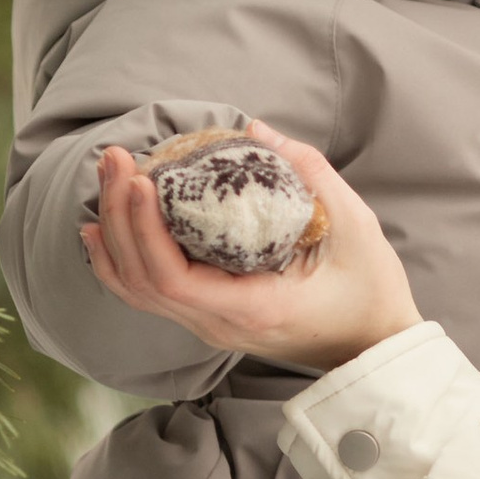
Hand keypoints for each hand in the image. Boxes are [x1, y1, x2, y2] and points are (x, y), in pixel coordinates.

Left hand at [81, 121, 420, 371]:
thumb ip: (310, 172)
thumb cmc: (370, 289)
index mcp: (254, 308)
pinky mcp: (208, 317)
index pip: (173, 279)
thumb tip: (255, 131)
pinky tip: (104, 227)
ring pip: (137, 290)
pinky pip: (150, 294)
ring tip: (106, 178)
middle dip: (119, 215)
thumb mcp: (356, 224)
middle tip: (115, 159)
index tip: (141, 179)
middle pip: (142, 280)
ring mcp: (211, 326)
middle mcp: (220, 325)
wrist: (375, 347)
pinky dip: (120, 259)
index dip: (144, 230)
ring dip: (114, 233)